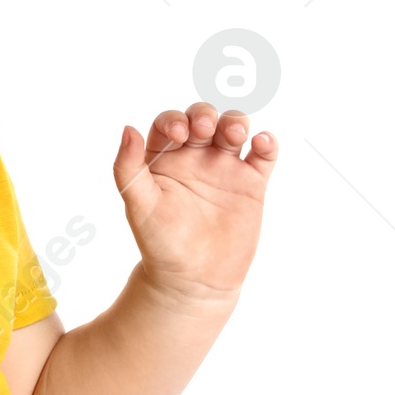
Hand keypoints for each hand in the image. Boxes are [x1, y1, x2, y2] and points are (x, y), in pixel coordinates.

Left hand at [113, 104, 277, 304]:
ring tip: (235, 135)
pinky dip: (267, 143)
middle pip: (203, 119)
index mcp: (164, 159)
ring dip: (236, 122)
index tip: (178, 133)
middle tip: (204, 130)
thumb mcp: (139, 205)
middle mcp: (194, 158)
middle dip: (205, 115)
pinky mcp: (251, 184)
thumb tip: (127, 128)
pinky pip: (263, 155)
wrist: (194, 280)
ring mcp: (224, 169)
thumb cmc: (161, 244)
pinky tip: (261, 143)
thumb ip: (128, 168)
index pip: (169, 124)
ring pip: (233, 129)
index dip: (174, 120)